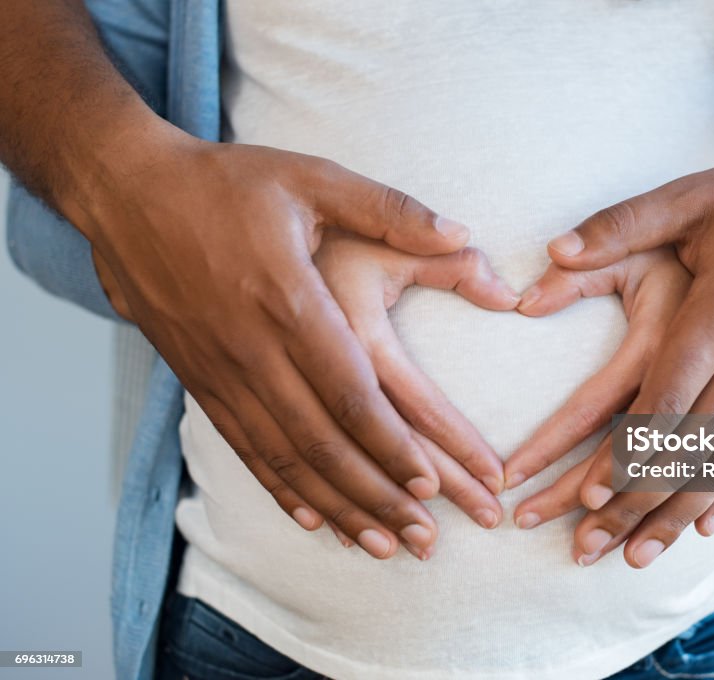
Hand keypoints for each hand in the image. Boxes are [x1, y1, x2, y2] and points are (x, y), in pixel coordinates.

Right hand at [80, 130, 481, 559]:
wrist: (127, 193)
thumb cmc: (227, 184)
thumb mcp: (313, 178)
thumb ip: (391, 210)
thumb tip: (464, 233)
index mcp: (290, 300)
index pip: (351, 392)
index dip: (392, 444)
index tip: (434, 483)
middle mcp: (253, 349)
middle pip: (323, 442)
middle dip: (378, 495)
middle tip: (425, 537)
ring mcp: (221, 371)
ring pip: (286, 459)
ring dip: (339, 508)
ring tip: (385, 545)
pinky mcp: (199, 381)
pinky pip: (245, 449)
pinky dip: (283, 490)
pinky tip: (315, 519)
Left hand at [503, 250, 713, 565]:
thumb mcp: (691, 198)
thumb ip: (620, 226)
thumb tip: (553, 249)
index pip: (665, 402)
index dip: (626, 453)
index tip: (589, 495)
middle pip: (688, 448)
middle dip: (638, 503)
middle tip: (590, 546)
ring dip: (677, 514)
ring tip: (636, 558)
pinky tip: (707, 526)